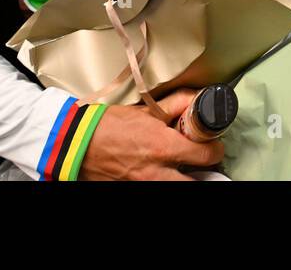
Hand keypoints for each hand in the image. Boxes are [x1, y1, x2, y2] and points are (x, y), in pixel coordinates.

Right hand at [79, 88, 223, 180]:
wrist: (76, 143)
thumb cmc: (108, 125)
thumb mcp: (145, 110)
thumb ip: (175, 105)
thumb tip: (197, 99)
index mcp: (163, 148)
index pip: (206, 155)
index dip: (214, 147)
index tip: (212, 143)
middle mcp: (157, 173)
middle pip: (197, 183)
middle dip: (203, 171)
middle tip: (200, 160)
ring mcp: (144, 185)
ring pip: (179, 187)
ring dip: (183, 177)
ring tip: (180, 166)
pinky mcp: (132, 190)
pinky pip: (157, 188)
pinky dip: (164, 180)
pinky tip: (162, 170)